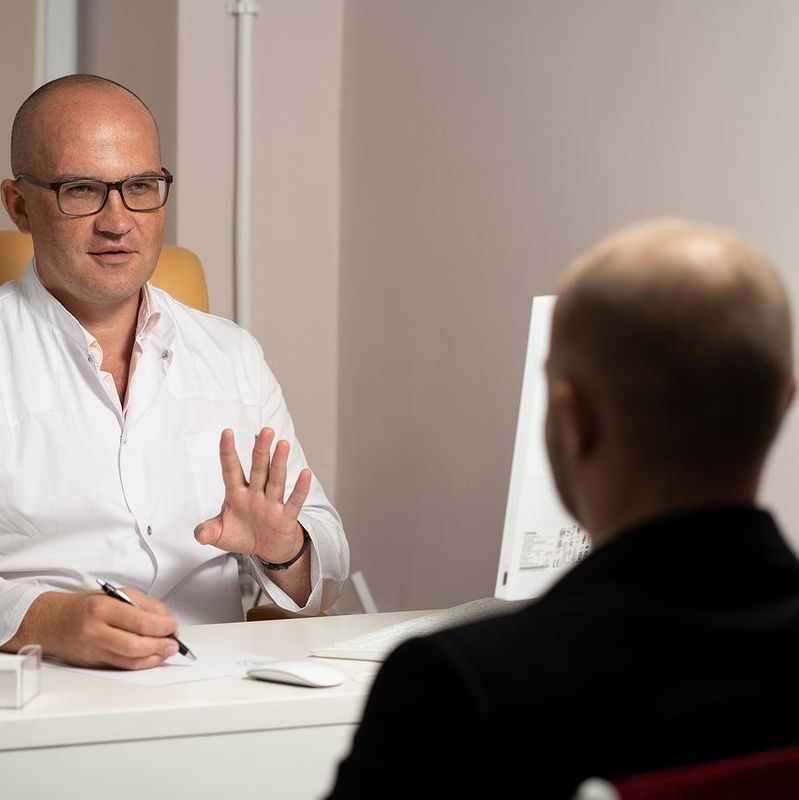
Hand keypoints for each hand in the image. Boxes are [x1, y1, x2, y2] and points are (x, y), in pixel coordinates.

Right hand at [3, 589, 179, 669]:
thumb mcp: (114, 594)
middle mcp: (95, 631)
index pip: (140, 622)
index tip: (173, 626)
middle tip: (174, 643)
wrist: (50, 622)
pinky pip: (121, 667)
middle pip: (136, 645)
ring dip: (154, 658)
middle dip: (161, 645)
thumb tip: (166, 619)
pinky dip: (141, 664)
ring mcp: (92, 651)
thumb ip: (143, 605)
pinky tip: (151, 658)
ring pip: (130, 661)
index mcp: (102, 608)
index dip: (162, 626)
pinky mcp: (92, 664)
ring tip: (167, 651)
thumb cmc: (84, 606)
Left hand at [194, 427, 310, 563]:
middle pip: (259, 469)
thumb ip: (207, 532)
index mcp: (237, 494)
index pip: (231, 469)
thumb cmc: (244, 535)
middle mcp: (255, 495)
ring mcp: (272, 504)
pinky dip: (300, 488)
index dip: (228, 452)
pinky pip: (294, 501)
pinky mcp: (286, 517)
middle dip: (261, 450)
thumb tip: (199, 534)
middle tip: (265, 431)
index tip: (227, 432)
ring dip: (279, 463)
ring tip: (283, 444)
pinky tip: (305, 474)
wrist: (267, 549)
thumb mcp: (220, 535)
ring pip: (276, 480)